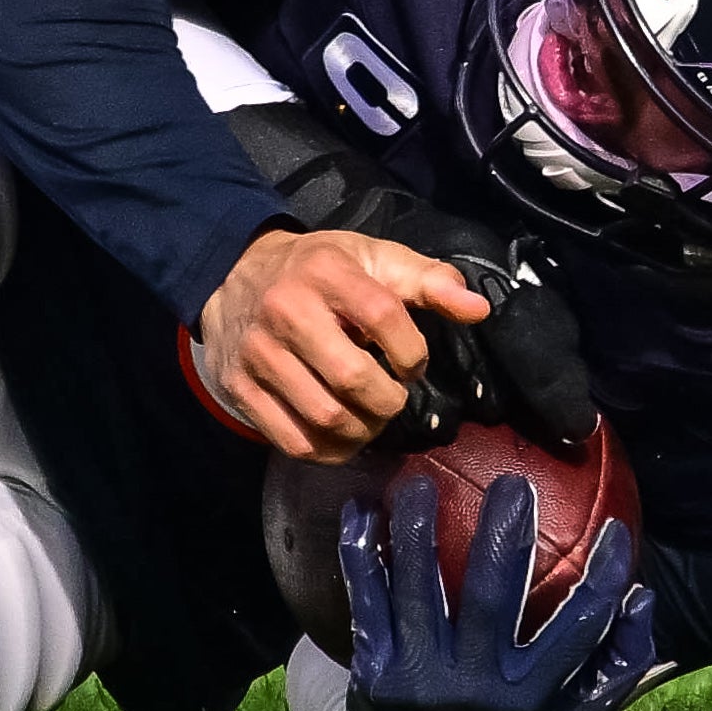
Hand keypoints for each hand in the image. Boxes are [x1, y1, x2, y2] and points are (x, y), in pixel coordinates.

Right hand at [198, 227, 485, 460]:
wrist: (232, 273)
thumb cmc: (318, 270)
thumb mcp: (372, 259)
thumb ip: (428, 281)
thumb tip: (479, 309)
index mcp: (325, 272)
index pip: (383, 317)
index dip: (412, 352)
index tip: (412, 363)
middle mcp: (285, 310)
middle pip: (353, 379)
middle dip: (389, 401)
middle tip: (392, 398)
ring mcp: (257, 353)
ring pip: (325, 417)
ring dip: (363, 431)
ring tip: (370, 418)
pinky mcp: (239, 387)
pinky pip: (293, 441)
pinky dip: (329, 451)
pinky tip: (342, 436)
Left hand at [335, 472, 656, 710]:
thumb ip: (614, 664)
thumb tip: (641, 598)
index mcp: (530, 700)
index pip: (579, 629)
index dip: (605, 579)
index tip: (619, 530)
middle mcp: (474, 690)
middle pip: (489, 597)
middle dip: (502, 534)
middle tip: (513, 482)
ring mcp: (417, 680)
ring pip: (418, 588)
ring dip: (418, 528)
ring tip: (421, 481)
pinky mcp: (373, 673)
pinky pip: (365, 600)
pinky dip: (360, 553)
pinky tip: (360, 508)